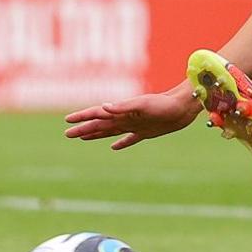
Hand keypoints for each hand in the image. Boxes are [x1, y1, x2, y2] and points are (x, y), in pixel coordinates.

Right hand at [64, 83, 201, 150]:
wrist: (183, 107)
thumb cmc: (164, 104)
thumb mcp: (143, 104)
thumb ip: (123, 106)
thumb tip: (103, 107)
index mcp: (122, 111)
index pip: (97, 114)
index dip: (82, 117)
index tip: (67, 121)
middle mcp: (126, 118)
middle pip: (100, 124)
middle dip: (83, 128)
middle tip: (68, 134)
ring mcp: (134, 125)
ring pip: (110, 131)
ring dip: (96, 134)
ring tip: (83, 138)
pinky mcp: (145, 133)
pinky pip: (129, 140)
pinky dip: (120, 143)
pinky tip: (113, 147)